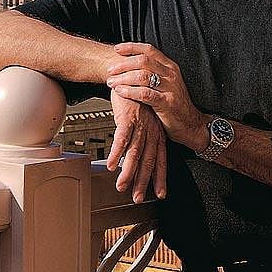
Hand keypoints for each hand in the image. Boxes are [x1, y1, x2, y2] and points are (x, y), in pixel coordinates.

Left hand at [106, 42, 208, 151]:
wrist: (190, 124)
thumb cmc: (173, 104)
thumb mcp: (165, 84)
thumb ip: (151, 73)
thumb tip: (128, 64)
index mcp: (170, 66)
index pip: (149, 50)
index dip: (132, 47)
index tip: (117, 49)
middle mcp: (171, 74)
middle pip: (143, 61)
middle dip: (124, 64)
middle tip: (110, 70)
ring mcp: (170, 88)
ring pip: (143, 76)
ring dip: (123, 78)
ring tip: (112, 82)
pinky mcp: (167, 102)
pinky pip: (145, 94)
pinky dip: (130, 91)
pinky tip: (120, 92)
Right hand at [107, 89, 166, 203]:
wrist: (129, 74)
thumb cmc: (135, 98)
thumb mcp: (144, 119)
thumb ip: (142, 138)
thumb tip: (136, 157)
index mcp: (157, 132)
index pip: (161, 158)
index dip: (161, 176)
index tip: (161, 193)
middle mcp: (151, 130)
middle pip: (148, 159)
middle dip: (143, 181)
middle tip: (138, 198)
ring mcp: (140, 124)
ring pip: (134, 152)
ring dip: (128, 171)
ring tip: (121, 186)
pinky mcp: (127, 117)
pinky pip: (122, 137)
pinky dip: (116, 152)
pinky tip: (111, 164)